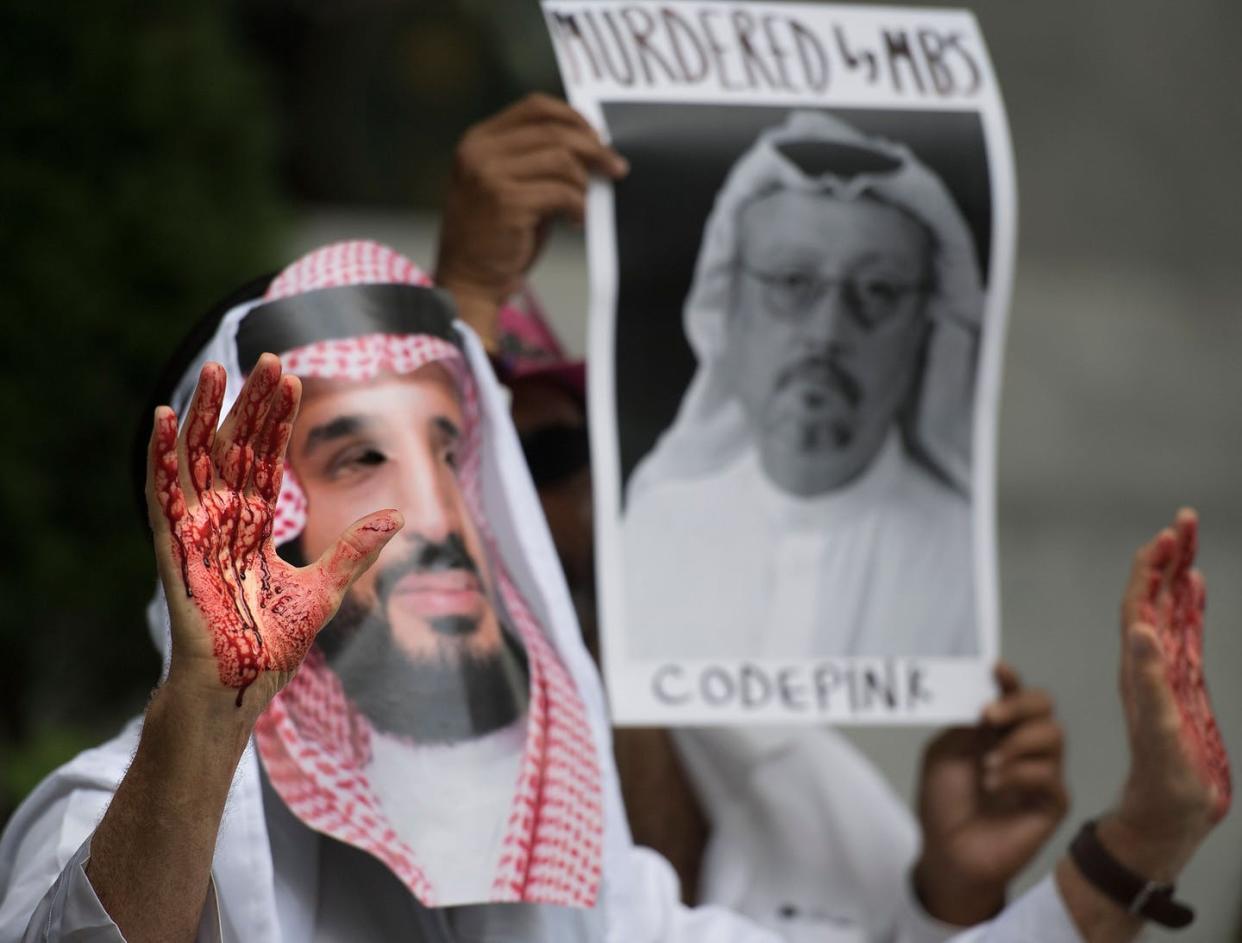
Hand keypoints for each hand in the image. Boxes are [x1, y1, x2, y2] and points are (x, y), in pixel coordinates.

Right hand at [146, 354, 401, 713]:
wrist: (245, 687)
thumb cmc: (275, 646)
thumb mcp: (327, 589)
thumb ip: (355, 550)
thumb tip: (397, 516)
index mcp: (253, 526)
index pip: (266, 460)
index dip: (277, 420)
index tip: (293, 379)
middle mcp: (223, 520)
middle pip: (235, 448)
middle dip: (250, 404)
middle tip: (269, 360)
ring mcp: (197, 531)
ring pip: (198, 459)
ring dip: (203, 414)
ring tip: (212, 370)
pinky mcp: (176, 548)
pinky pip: (164, 494)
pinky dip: (162, 455)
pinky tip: (166, 417)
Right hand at [434, 93, 627, 346]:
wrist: (469, 280)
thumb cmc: (496, 236)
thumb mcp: (508, 185)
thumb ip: (537, 160)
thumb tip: (592, 144)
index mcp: (479, 140)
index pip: (536, 107)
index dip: (574, 118)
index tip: (599, 137)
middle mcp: (481, 152)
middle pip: (555, 131)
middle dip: (594, 149)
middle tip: (616, 169)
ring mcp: (490, 176)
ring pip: (562, 160)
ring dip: (584, 184)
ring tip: (583, 207)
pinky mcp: (507, 202)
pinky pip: (562, 192)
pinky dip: (579, 207)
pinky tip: (576, 222)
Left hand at [913, 663, 1067, 925]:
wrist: (948, 852)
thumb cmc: (943, 803)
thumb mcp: (944, 753)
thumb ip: (966, 724)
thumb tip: (986, 694)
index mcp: (996, 729)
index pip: (1013, 694)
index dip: (1009, 679)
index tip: (996, 668)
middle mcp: (1023, 745)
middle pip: (1044, 706)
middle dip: (1019, 703)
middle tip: (989, 716)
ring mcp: (1041, 773)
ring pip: (1054, 735)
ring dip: (1017, 742)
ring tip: (987, 763)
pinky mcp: (1052, 803)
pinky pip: (1050, 775)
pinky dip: (1018, 774)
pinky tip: (994, 785)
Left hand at [1100, 508, 1230, 878]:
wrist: (1166, 816)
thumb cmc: (1162, 782)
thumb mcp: (1157, 731)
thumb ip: (1148, 682)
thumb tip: (1140, 630)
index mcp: (1138, 668)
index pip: (1138, 605)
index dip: (1148, 570)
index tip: (1166, 535)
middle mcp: (1147, 662)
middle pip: (1153, 597)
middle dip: (1166, 558)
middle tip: (1183, 519)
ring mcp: (1166, 672)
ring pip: (1169, 609)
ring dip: (1176, 574)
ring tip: (1187, 538)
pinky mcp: (1183, 687)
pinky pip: (1185, 635)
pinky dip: (1189, 606)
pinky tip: (1195, 587)